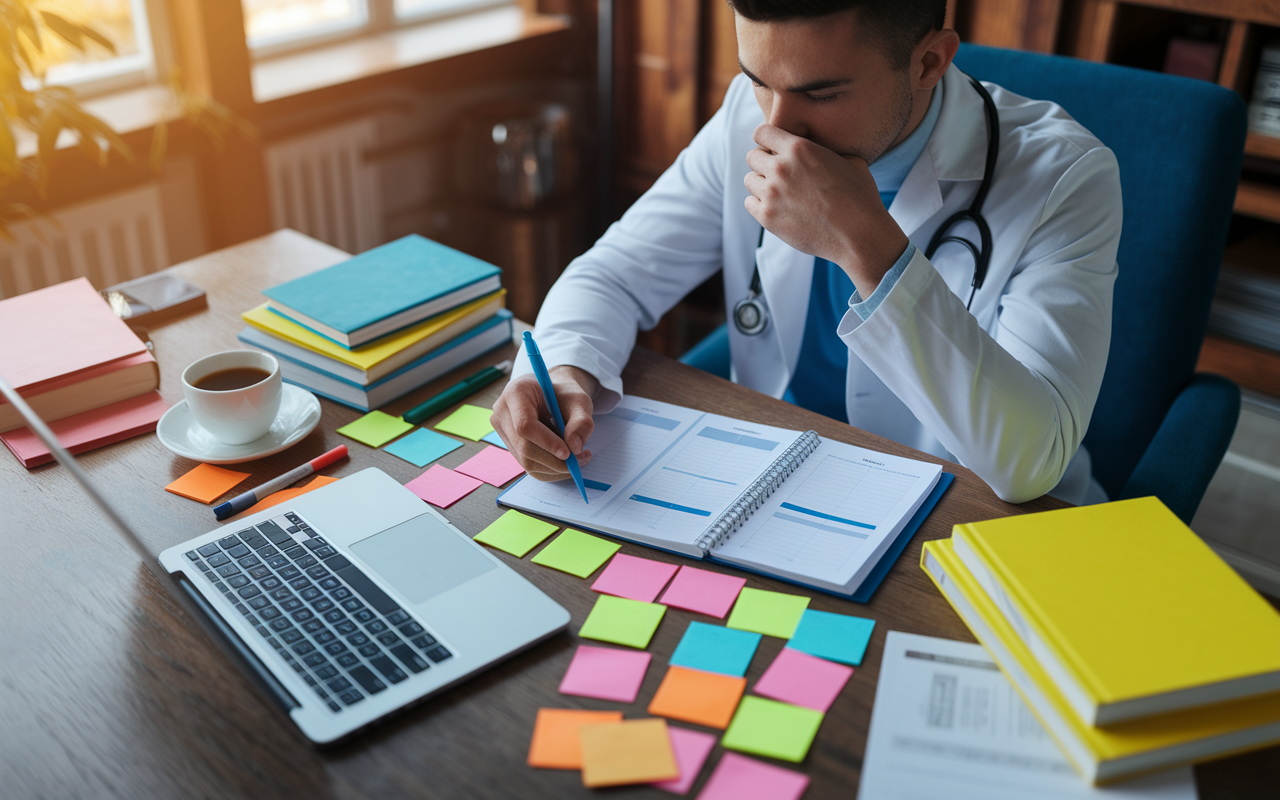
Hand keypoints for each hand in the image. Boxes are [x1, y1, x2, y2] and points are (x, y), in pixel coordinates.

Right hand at [491, 365, 597, 481]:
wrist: (553, 397)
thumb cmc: (565, 395)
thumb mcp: (579, 401)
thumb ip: (581, 422)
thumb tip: (575, 448)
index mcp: (516, 393)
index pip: (525, 425)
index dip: (547, 442)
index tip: (568, 453)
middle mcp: (502, 413)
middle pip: (524, 447)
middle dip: (554, 460)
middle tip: (581, 460)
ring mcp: (503, 432)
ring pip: (527, 461)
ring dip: (555, 467)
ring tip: (578, 460)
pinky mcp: (510, 446)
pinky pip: (529, 466)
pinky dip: (551, 470)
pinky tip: (566, 463)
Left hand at [744, 124, 908, 297]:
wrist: (858, 234)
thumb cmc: (859, 197)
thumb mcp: (850, 161)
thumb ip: (827, 150)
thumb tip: (819, 147)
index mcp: (799, 148)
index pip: (762, 133)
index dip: (766, 140)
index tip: (773, 149)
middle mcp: (781, 168)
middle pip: (752, 157)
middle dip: (763, 163)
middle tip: (779, 174)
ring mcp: (771, 194)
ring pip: (749, 180)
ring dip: (761, 184)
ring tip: (779, 192)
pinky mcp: (767, 217)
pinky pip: (749, 203)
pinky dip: (759, 204)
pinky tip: (776, 207)